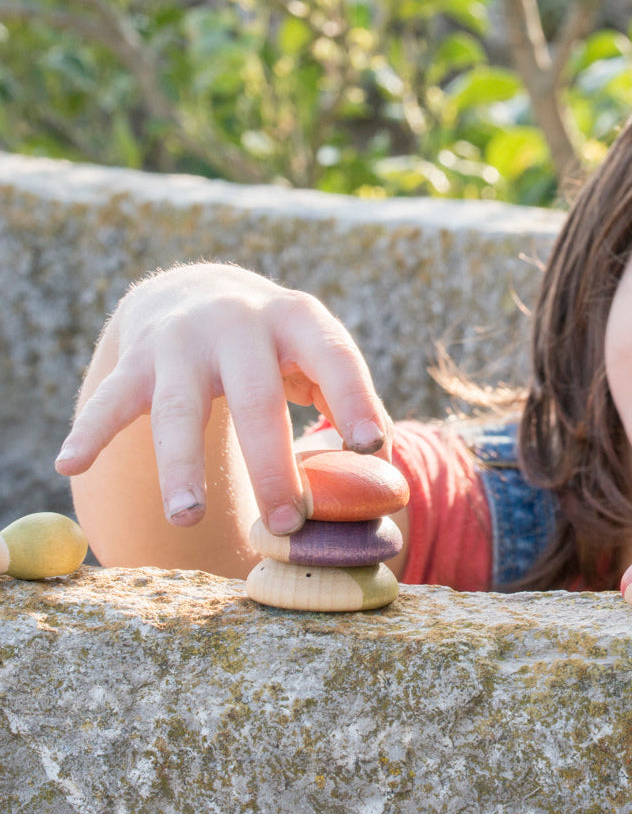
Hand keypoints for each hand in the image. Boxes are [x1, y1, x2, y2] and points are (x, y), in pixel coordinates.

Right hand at [55, 263, 389, 534]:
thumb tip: (381, 473)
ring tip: (187, 517)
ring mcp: (183, 339)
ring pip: (179, 407)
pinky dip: (90, 431)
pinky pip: (111, 399)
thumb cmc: (278, 345)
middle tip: (287, 522)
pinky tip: (69, 462)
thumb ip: (350, 404)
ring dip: (182, 464)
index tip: (372, 446)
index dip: (355, 399)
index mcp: (299, 319)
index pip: (335, 357)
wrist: (199, 290)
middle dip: (272, 463)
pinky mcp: (137, 359)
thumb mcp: (318, 356)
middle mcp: (240, 322)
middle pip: (256, 397)